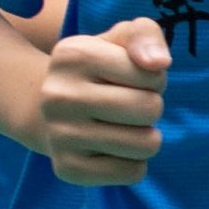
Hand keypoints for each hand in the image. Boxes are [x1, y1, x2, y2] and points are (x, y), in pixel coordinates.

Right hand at [38, 18, 170, 185]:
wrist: (49, 108)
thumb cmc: (100, 69)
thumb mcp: (121, 38)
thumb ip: (146, 35)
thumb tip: (158, 63)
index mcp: (72, 54)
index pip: (152, 74)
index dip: (154, 78)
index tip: (132, 78)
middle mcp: (58, 95)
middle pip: (150, 109)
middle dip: (151, 107)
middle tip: (130, 105)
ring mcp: (59, 135)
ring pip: (145, 144)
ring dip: (145, 136)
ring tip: (123, 126)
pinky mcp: (67, 169)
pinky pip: (132, 173)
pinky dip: (133, 162)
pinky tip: (113, 148)